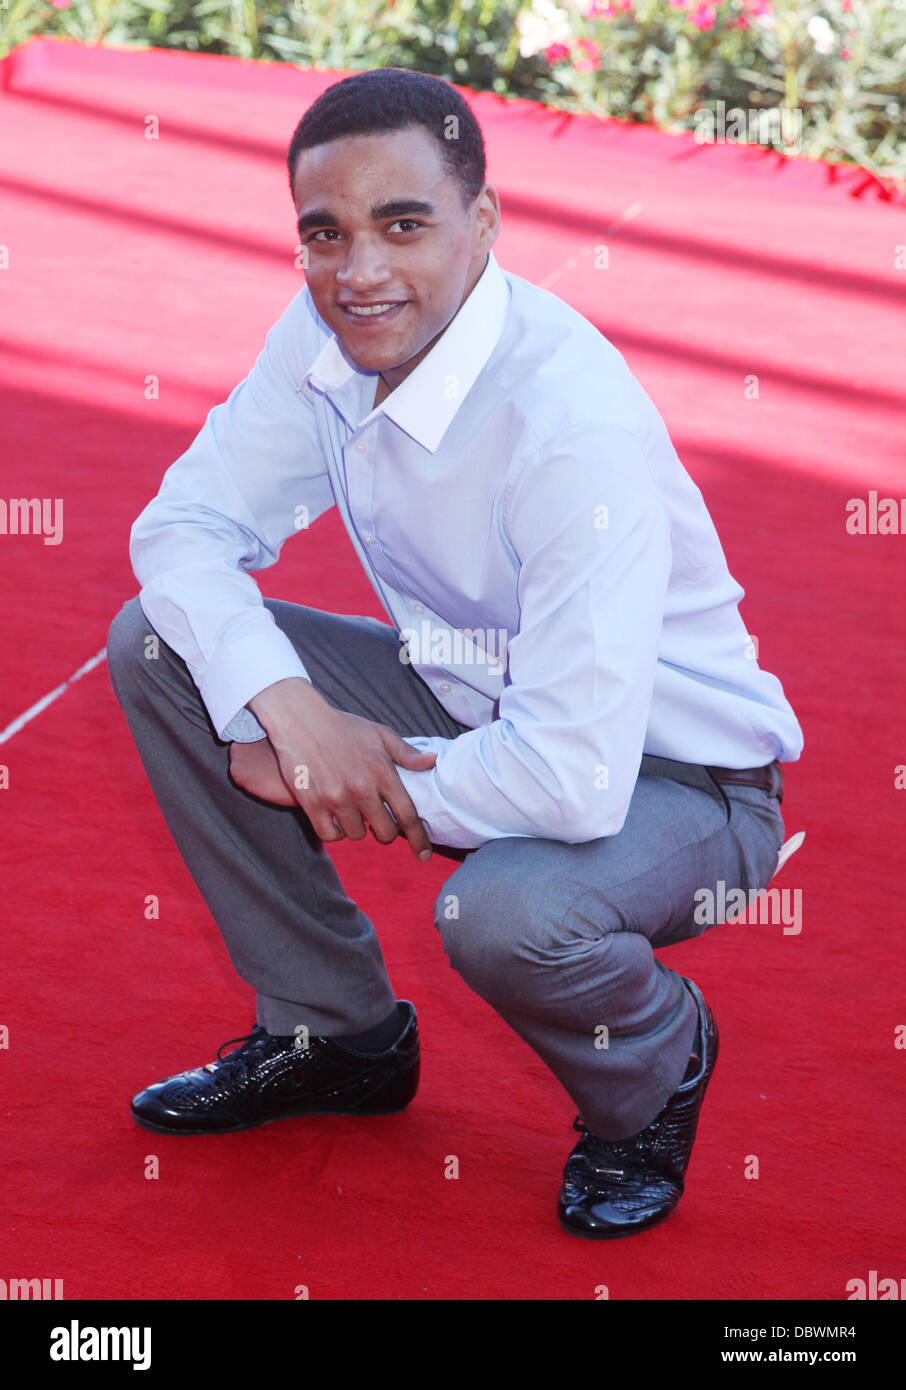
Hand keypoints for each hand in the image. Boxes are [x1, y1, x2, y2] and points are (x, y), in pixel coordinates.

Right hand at [234, 677, 438, 859]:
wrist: (300, 720)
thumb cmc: (342, 727)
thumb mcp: (379, 734)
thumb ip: (406, 753)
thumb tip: (433, 761)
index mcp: (381, 772)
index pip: (407, 815)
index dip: (419, 839)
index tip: (424, 855)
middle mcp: (361, 788)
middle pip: (384, 832)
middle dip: (385, 832)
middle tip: (378, 822)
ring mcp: (335, 797)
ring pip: (356, 835)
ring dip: (357, 828)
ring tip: (352, 812)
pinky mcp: (312, 803)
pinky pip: (330, 834)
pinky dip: (335, 831)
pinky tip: (335, 818)